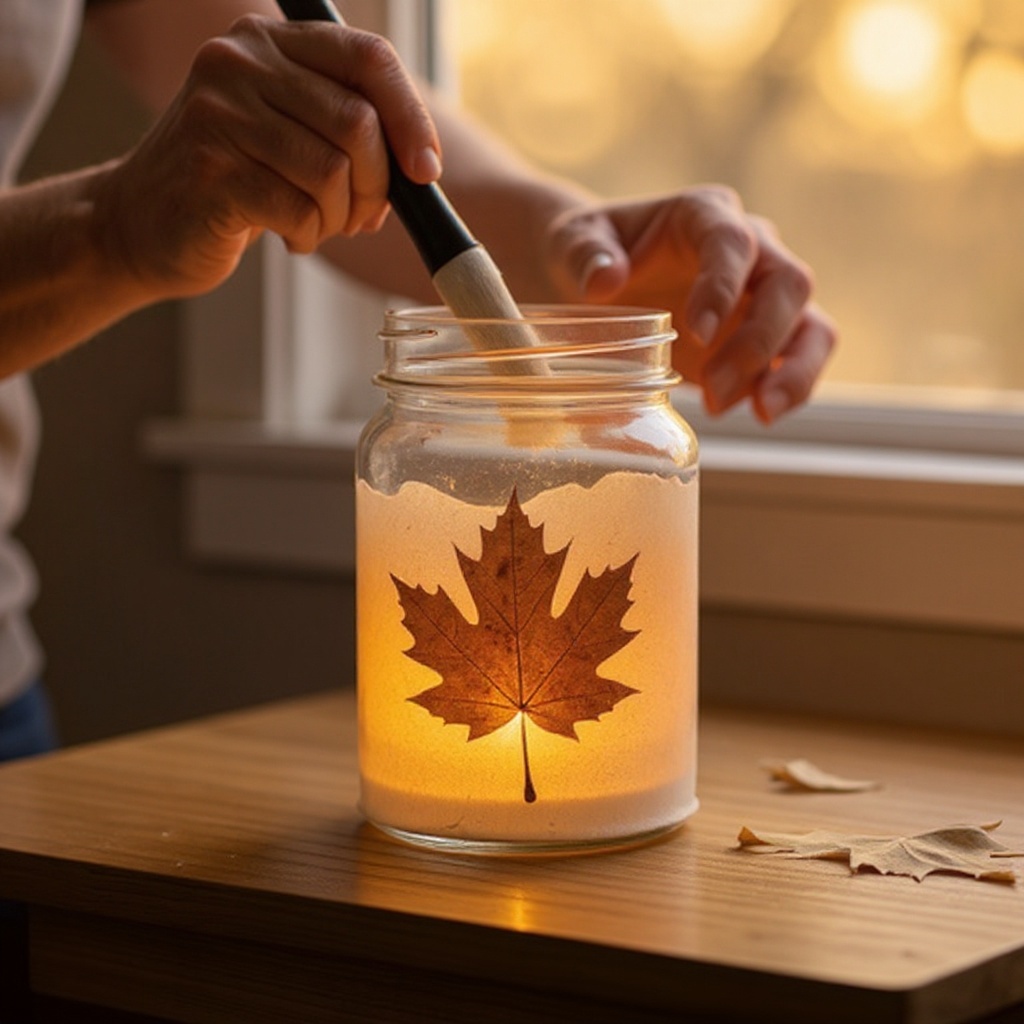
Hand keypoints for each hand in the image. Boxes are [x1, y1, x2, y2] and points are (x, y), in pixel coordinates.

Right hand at [94, 15, 439, 299]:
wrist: (142, 222)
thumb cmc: (234, 180)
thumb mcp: (290, 134)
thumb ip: (346, 132)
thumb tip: (419, 168)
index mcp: (270, 42)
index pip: (369, 58)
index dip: (411, 118)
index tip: (424, 171)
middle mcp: (240, 63)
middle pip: (358, 123)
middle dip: (376, 187)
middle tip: (361, 216)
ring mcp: (218, 114)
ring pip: (332, 172)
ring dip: (340, 217)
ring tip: (318, 226)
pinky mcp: (210, 171)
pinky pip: (300, 211)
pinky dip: (310, 236)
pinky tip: (290, 237)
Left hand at [542, 186, 835, 422]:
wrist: (596, 279)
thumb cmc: (587, 252)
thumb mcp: (571, 242)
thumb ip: (586, 254)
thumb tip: (605, 281)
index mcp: (704, 214)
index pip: (732, 242)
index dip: (723, 287)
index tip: (695, 334)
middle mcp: (751, 248)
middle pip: (789, 284)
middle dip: (757, 343)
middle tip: (714, 391)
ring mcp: (764, 295)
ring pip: (813, 326)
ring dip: (793, 372)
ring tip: (761, 413)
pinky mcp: (767, 336)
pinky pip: (800, 359)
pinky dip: (789, 389)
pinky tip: (760, 414)